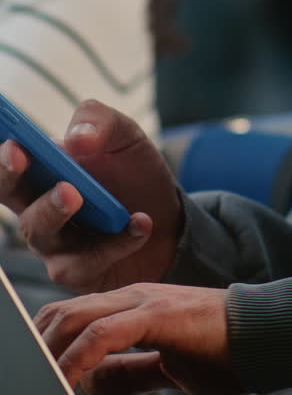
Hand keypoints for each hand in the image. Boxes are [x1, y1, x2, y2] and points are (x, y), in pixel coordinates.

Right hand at [0, 100, 182, 292]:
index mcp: (43, 171)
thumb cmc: (135, 176)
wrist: (171, 219)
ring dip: (56, 211)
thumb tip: (76, 138)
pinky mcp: (79, 272)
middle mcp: (39, 208)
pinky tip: (140, 222)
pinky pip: (88, 260)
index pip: (8, 162)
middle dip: (12, 178)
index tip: (15, 145)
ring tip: (80, 194)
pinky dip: (118, 240)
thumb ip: (100, 122)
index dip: (5, 156)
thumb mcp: (126, 137)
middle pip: (8, 195)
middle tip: (29, 160)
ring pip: (41, 232)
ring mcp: (55, 243)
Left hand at [36, 283, 244, 394]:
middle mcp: (134, 295)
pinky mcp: (158, 314)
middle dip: (39, 347)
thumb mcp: (166, 366)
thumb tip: (93, 381)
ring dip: (52, 353)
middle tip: (32, 380)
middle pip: (65, 311)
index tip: (37, 374)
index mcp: (135, 304)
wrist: (266, 336)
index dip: (48, 342)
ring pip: (76, 317)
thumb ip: (130, 370)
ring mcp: (145, 300)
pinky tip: (72, 380)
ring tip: (45, 383)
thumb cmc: (225, 350)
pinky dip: (78, 358)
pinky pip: (103, 333)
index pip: (75, 314)